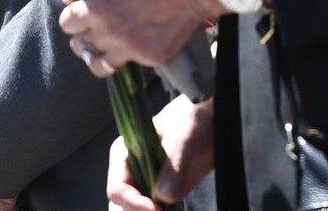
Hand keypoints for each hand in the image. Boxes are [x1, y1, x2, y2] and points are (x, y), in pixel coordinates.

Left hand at [59, 0, 222, 74]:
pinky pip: (130, 63)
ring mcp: (133, 50)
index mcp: (100, 9)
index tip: (79, 13)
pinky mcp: (152, 59)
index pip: (67, 25)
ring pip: (99, 66)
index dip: (72, 18)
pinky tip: (139, 37)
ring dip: (99, 54)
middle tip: (93, 28)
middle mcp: (112, 34)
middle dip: (83, 36)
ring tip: (107, 43)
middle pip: (79, 47)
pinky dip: (130, 53)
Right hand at [107, 94, 214, 210]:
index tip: (156, 209)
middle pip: (121, 205)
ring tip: (167, 210)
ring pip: (131, 210)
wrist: (209, 126)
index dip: (133, 202)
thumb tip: (164, 195)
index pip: (118, 187)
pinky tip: (170, 210)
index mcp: (124, 153)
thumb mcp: (184, 139)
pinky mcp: (158, 195)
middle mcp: (129, 172)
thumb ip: (174, 165)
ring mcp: (143, 185)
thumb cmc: (191, 124)